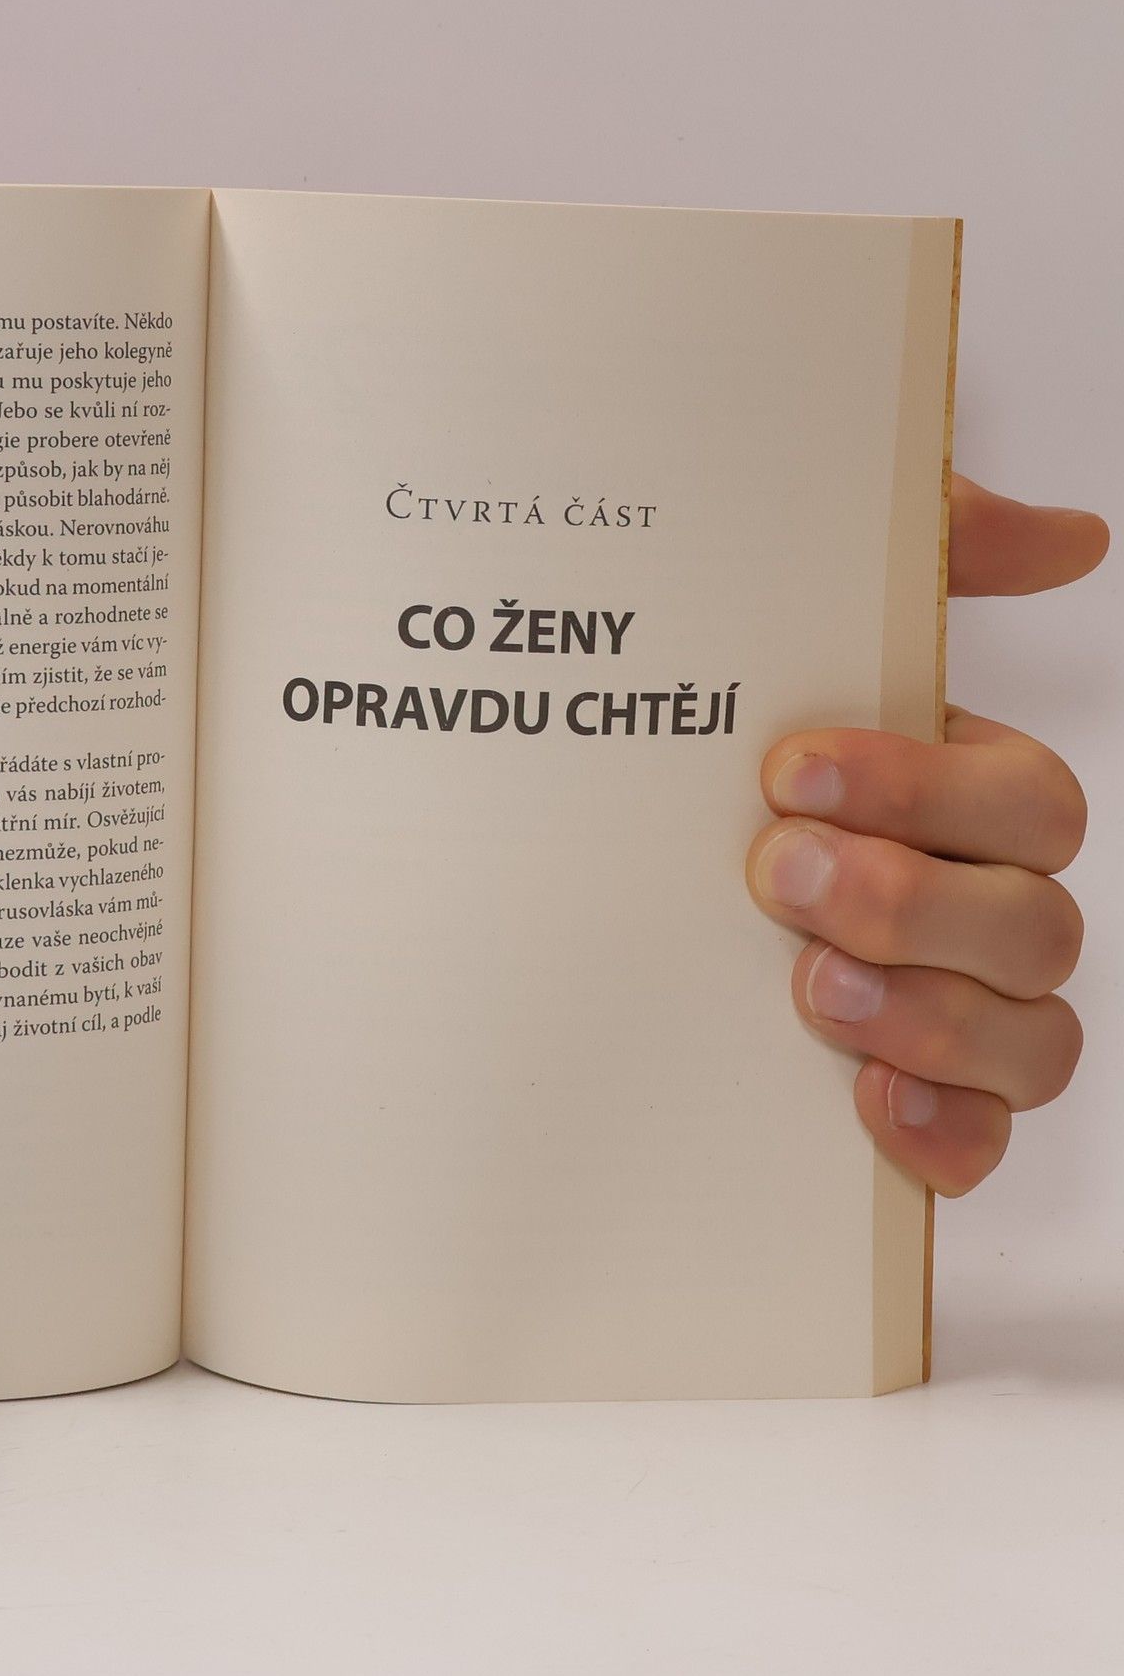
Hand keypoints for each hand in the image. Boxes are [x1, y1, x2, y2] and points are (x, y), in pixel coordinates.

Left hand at [746, 476, 1107, 1194]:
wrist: (607, 875)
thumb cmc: (731, 753)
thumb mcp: (806, 626)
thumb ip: (930, 557)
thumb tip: (1069, 536)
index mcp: (966, 802)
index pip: (1025, 800)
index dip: (924, 788)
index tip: (787, 771)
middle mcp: (983, 907)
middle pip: (1037, 922)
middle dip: (910, 901)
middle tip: (778, 875)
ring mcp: (960, 1010)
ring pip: (1034, 1035)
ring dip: (929, 1015)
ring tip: (808, 986)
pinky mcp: (920, 1102)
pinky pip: (983, 1140)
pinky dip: (945, 1130)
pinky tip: (872, 1103)